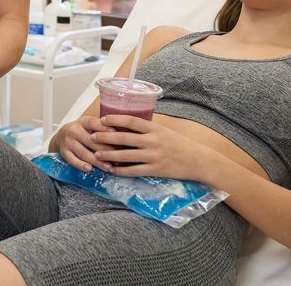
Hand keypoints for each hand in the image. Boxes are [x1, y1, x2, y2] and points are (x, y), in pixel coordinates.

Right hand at [51, 116, 115, 172]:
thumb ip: (105, 128)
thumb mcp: (92, 125)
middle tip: (118, 158)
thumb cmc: (83, 131)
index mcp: (83, 121)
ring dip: (96, 161)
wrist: (62, 135)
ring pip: (83, 152)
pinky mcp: (64, 152)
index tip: (116, 133)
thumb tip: (126, 135)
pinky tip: (89, 169)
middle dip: (105, 150)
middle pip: (90, 141)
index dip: (104, 128)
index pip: (94, 123)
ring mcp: (68, 141)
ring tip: (108, 167)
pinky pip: (72, 159)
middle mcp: (74, 130)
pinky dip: (80, 165)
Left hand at [92, 115, 217, 179]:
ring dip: (109, 155)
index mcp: (154, 128)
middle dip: (105, 137)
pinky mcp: (156, 170)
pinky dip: (121, 170)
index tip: (101, 120)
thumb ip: (147, 129)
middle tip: (92, 136)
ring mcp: (154, 156)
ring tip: (96, 154)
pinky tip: (112, 170)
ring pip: (126, 155)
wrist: (198, 160)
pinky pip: (134, 171)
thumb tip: (125, 125)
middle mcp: (153, 141)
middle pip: (124, 138)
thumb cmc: (179, 144)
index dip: (114, 120)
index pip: (130, 121)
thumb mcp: (164, 131)